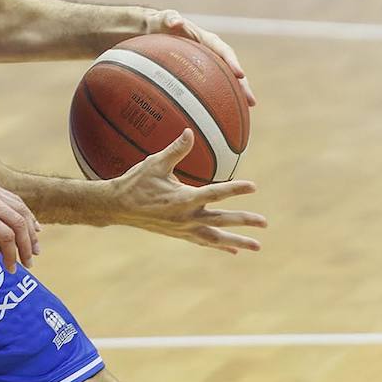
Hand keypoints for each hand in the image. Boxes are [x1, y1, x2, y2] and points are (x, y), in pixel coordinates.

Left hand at [0, 180, 40, 272]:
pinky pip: (15, 201)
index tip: (11, 269)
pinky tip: (33, 228)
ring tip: (35, 250)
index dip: (12, 254)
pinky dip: (26, 215)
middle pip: (18, 222)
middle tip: (28, 264)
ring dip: (31, 231)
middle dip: (26, 245)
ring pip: (21, 210)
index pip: (5, 235)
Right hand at [110, 129, 265, 253]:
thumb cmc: (135, 182)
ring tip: (256, 246)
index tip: (253, 186)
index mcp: (183, 199)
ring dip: (237, 241)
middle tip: (264, 223)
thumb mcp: (155, 164)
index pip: (215, 193)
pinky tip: (231, 249)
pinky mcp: (178, 233)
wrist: (117, 206)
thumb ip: (176, 150)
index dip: (235, 189)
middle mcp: (186, 217)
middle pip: (222, 220)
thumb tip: (190, 132)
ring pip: (215, 237)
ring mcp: (183, 228)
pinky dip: (219, 244)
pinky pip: (203, 241)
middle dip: (244, 221)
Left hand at [146, 9, 255, 106]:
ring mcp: (206, 63)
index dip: (233, 62)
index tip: (240, 75)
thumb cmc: (159, 23)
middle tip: (251, 101)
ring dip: (235, 94)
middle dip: (242, 85)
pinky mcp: (199, 72)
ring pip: (224, 79)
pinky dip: (218, 96)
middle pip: (230, 69)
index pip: (223, 51)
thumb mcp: (163, 19)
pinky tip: (219, 113)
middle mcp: (211, 52)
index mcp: (206, 39)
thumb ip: (170, 19)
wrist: (153, 30)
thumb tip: (177, 22)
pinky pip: (211, 85)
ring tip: (246, 110)